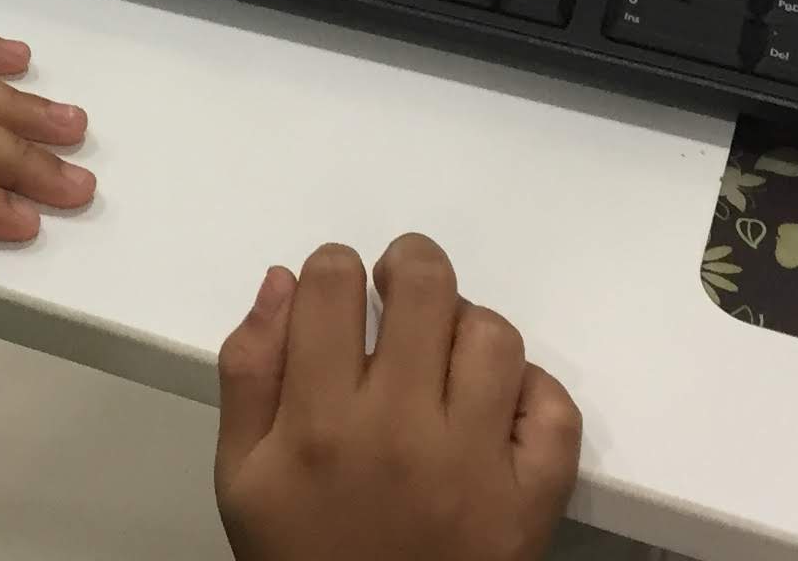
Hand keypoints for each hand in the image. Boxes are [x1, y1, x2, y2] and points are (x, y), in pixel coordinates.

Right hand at [214, 235, 581, 560]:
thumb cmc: (301, 557)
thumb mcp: (241, 478)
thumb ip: (249, 372)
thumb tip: (285, 281)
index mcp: (319, 422)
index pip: (334, 286)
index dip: (335, 268)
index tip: (340, 290)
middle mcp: (401, 431)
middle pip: (426, 288)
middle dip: (409, 266)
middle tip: (400, 287)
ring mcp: (474, 466)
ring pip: (495, 338)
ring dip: (468, 327)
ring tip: (447, 353)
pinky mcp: (529, 502)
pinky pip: (556, 412)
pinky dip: (535, 392)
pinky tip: (496, 406)